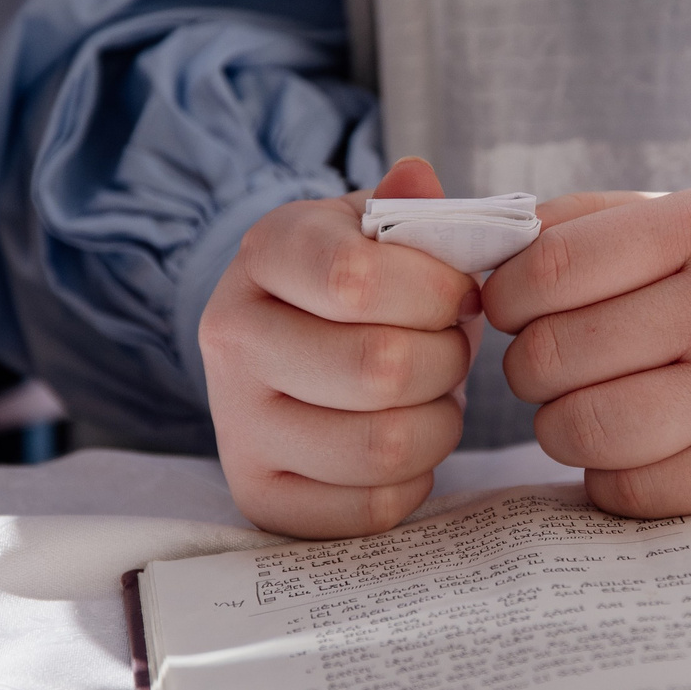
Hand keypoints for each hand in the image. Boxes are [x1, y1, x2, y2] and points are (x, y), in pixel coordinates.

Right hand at [198, 158, 476, 536]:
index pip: (356, 280)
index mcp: (263, 255)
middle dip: (448, 359)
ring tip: (433, 395)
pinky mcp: (260, 496)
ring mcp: (237, 427)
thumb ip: (410, 205)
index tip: (458, 292)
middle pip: (381, 369)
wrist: (286, 341)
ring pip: (384, 445)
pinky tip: (406, 441)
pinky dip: (415, 479)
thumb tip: (419, 180)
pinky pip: (372, 509)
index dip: (436, 290)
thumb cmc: (353, 280)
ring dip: (441, 422)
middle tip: (450, 348)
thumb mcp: (376, 226)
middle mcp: (232, 342)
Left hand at [483, 187, 690, 517]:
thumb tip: (478, 249)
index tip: (524, 313)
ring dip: (565, 431)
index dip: (508, 301)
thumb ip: (599, 224)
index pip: (544, 268)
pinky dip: (612, 479)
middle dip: (534, 372)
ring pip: (580, 429)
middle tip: (563, 370)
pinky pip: (628, 490)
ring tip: (598, 412)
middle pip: (551, 356)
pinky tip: (645, 452)